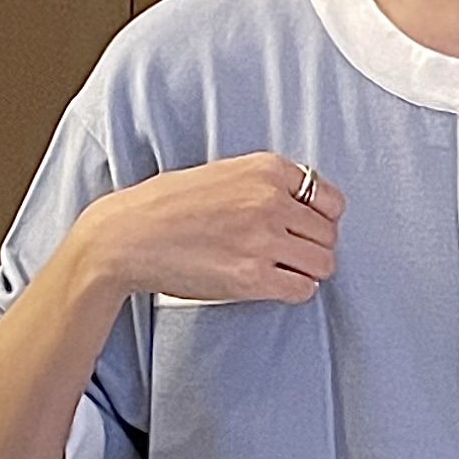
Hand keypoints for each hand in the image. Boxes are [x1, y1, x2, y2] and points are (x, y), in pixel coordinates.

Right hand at [82, 152, 344, 305]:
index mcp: (266, 169)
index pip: (330, 200)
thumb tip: (303, 207)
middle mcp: (270, 201)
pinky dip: (293, 289)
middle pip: (329, 235)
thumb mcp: (223, 173)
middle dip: (313, 247)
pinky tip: (271, 284)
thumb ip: (265, 184)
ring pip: (323, 263)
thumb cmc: (167, 206)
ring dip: (306, 270)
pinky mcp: (252, 277)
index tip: (304, 229)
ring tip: (279, 269)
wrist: (127, 235)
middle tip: (287, 253)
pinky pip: (303, 289)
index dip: (321, 219)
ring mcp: (263, 240)